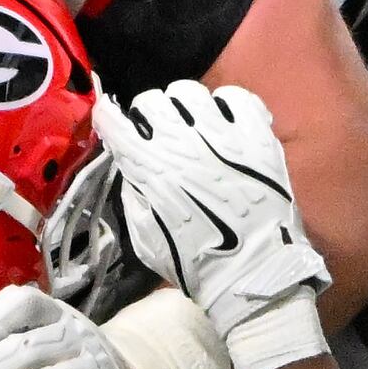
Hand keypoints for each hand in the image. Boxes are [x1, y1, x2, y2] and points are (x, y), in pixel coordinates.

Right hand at [99, 82, 330, 368]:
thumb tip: (132, 165)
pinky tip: (228, 125)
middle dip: (151, 114)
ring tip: (197, 127)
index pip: (115, 120)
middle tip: (161, 133)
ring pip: (191, 92)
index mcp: (149, 168)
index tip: (114, 122)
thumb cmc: (195, 262)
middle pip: (152, 100)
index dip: (110, 118)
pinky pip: (237, 98)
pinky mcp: (257, 136)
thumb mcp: (144, 235)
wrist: (253, 275)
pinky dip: (229, 106)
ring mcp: (222, 135)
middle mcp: (182, 143)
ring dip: (188, 108)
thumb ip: (134, 193)